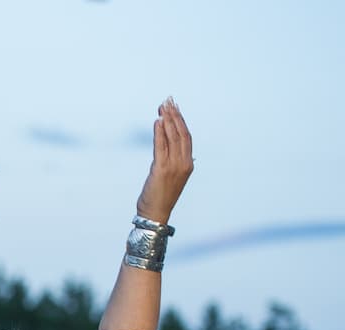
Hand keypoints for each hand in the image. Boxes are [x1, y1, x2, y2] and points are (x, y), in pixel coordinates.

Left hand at [136, 98, 193, 224]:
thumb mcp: (168, 176)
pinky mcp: (161, 169)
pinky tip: (157, 121)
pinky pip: (161, 146)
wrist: (155, 214)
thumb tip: (165, 144)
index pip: (186, 137)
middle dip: (174, 115)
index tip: (174, 107)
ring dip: (167, 120)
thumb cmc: (159, 197)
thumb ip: (169, 160)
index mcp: (188, 164)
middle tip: (168, 101)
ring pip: (173, 137)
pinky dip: (160, 132)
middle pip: (181, 133)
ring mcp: (174, 166)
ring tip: (162, 106)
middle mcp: (184, 163)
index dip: (180, 120)